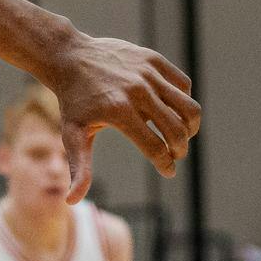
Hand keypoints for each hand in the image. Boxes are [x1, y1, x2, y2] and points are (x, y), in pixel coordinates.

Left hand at [45, 33, 199, 201]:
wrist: (69, 58)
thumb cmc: (72, 102)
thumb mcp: (72, 134)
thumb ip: (79, 168)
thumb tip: (71, 202)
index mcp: (119, 112)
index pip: (156, 148)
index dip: (166, 165)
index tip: (168, 171)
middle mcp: (136, 91)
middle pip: (177, 130)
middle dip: (180, 149)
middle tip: (175, 154)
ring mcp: (147, 73)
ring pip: (188, 107)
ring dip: (190, 126)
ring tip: (180, 134)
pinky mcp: (153, 59)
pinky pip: (183, 85)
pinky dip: (183, 100)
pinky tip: (171, 109)